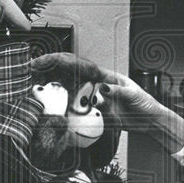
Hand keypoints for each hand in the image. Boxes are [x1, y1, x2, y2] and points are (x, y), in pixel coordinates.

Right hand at [29, 53, 183, 144]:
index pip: (79, 65)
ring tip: (37, 90)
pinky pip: (76, 111)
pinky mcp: (94, 114)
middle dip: (49, 73)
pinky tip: (53, 111)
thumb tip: (102, 90)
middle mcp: (96, 86)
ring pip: (69, 94)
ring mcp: (93, 100)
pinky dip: (64, 110)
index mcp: (104, 76)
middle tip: (33, 73)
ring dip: (54, 92)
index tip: (46, 60)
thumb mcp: (134, 95)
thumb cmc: (145, 104)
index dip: (61, 61)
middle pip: (68, 76)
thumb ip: (118, 92)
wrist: (150, 122)